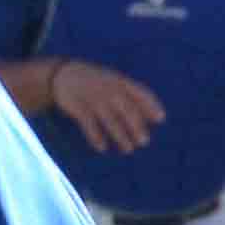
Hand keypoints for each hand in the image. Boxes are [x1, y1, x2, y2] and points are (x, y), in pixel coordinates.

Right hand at [46, 59, 162, 153]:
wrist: (63, 74)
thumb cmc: (96, 82)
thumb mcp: (113, 82)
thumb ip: (131, 97)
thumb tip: (150, 118)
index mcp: (118, 81)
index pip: (139, 91)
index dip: (150, 104)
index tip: (161, 118)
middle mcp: (107, 88)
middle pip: (125, 107)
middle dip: (136, 125)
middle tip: (144, 141)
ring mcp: (92, 97)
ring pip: (109, 118)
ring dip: (119, 134)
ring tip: (128, 150)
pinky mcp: (77, 106)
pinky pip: (88, 123)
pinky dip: (95, 136)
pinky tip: (102, 148)